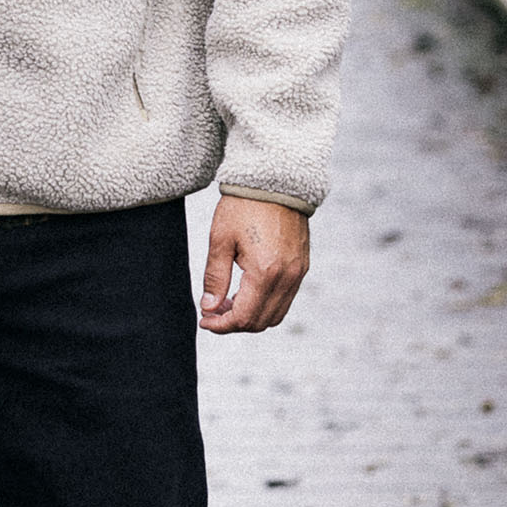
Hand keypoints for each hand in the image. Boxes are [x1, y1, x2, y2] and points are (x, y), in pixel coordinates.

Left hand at [200, 195, 308, 334]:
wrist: (275, 181)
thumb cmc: (243, 206)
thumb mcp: (220, 240)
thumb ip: (215, 277)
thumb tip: (209, 307)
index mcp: (265, 272)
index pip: (244, 316)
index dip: (221, 325)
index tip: (204, 320)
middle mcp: (287, 277)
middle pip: (261, 321)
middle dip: (234, 323)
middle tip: (212, 311)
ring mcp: (298, 273)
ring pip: (276, 314)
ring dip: (251, 315)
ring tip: (226, 302)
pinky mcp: (302, 266)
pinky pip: (285, 299)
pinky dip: (265, 304)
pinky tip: (245, 291)